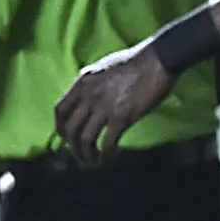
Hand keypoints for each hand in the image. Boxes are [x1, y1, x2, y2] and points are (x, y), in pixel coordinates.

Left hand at [55, 44, 180, 158]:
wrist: (159, 58)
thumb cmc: (137, 61)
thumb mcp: (104, 69)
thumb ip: (92, 85)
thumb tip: (88, 100)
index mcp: (83, 83)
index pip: (60, 111)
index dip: (61, 129)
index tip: (67, 138)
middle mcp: (89, 96)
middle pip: (70, 130)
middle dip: (73, 148)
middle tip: (82, 156)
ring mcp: (104, 107)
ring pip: (85, 140)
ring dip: (88, 155)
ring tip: (95, 161)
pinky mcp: (122, 117)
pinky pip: (107, 142)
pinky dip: (106, 153)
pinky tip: (112, 155)